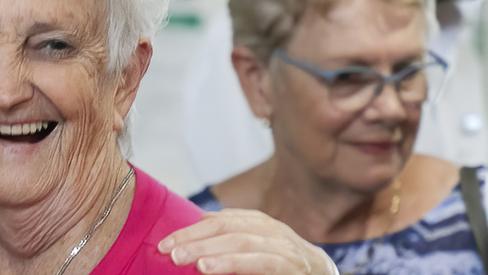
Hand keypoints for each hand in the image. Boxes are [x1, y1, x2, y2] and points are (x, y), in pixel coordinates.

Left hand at [159, 208, 335, 274]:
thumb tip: (201, 218)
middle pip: (226, 229)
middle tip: (167, 250)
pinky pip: (259, 263)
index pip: (219, 221)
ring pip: (240, 243)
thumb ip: (233, 231)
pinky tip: (210, 267)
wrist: (323, 274)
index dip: (190, 230)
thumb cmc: (284, 262)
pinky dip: (231, 264)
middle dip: (194, 239)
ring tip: (184, 259)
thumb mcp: (258, 243)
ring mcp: (283, 248)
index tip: (164, 243)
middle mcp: (272, 231)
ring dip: (208, 250)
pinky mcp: (290, 268)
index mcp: (260, 223)